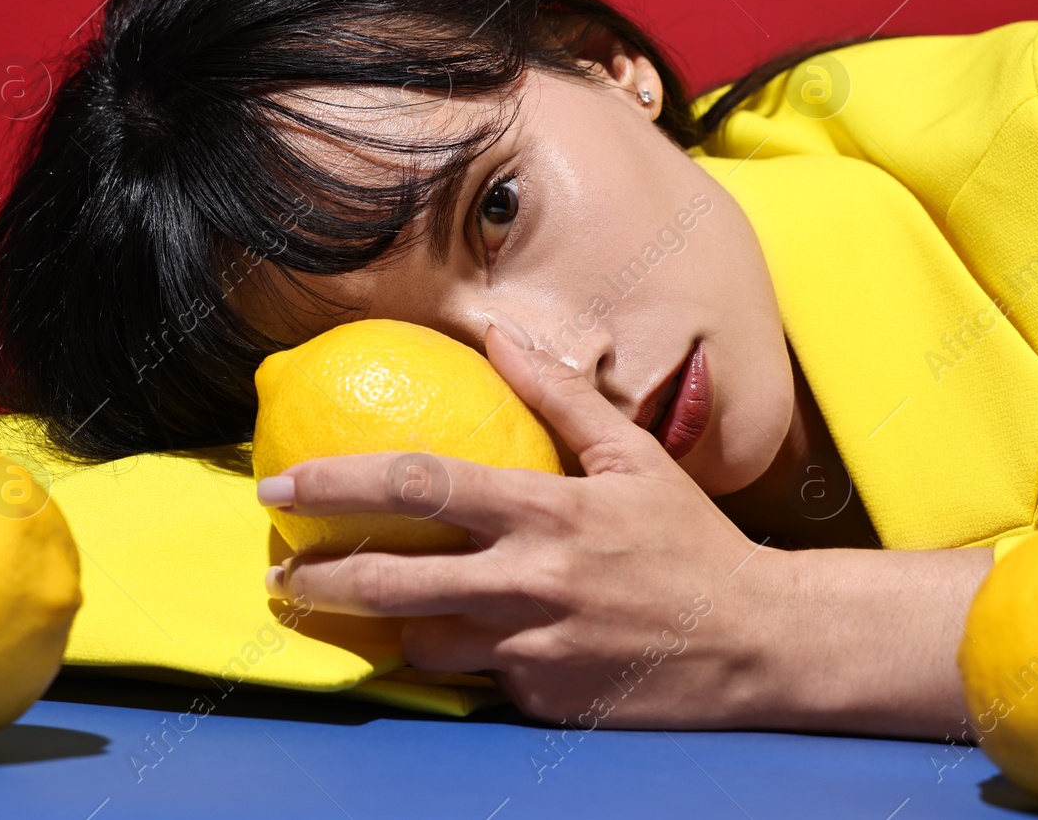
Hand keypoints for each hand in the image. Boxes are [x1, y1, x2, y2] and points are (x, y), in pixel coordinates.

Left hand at [263, 323, 786, 729]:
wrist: (757, 642)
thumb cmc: (691, 542)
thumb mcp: (634, 457)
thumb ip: (560, 396)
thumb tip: (498, 337)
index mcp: (548, 512)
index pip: (419, 487)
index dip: (338, 482)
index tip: (283, 482)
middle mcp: (531, 583)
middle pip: (391, 583)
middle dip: (317, 580)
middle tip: (280, 574)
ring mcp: (534, 648)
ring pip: (422, 643)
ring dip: (391, 626)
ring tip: (369, 611)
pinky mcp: (543, 699)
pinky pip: (480, 680)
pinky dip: (471, 658)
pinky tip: (481, 642)